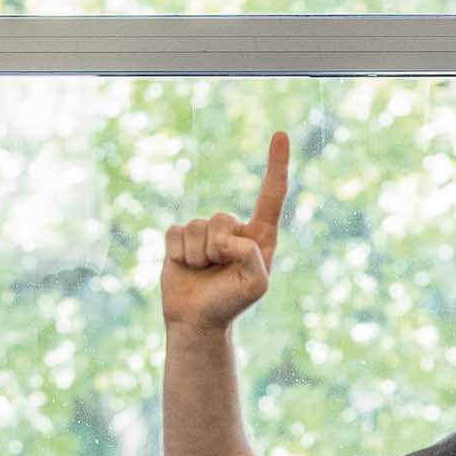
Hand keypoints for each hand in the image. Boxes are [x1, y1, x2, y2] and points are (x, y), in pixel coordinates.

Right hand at [161, 131, 286, 331]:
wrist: (196, 321)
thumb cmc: (230, 303)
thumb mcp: (256, 285)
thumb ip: (253, 256)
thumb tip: (231, 237)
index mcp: (259, 236)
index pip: (271, 195)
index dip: (276, 164)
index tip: (280, 134)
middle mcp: (233, 229)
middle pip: (221, 218)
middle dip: (216, 248)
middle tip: (217, 270)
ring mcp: (205, 232)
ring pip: (196, 226)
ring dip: (196, 256)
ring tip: (201, 272)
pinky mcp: (180, 237)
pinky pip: (174, 232)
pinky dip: (177, 254)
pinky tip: (185, 267)